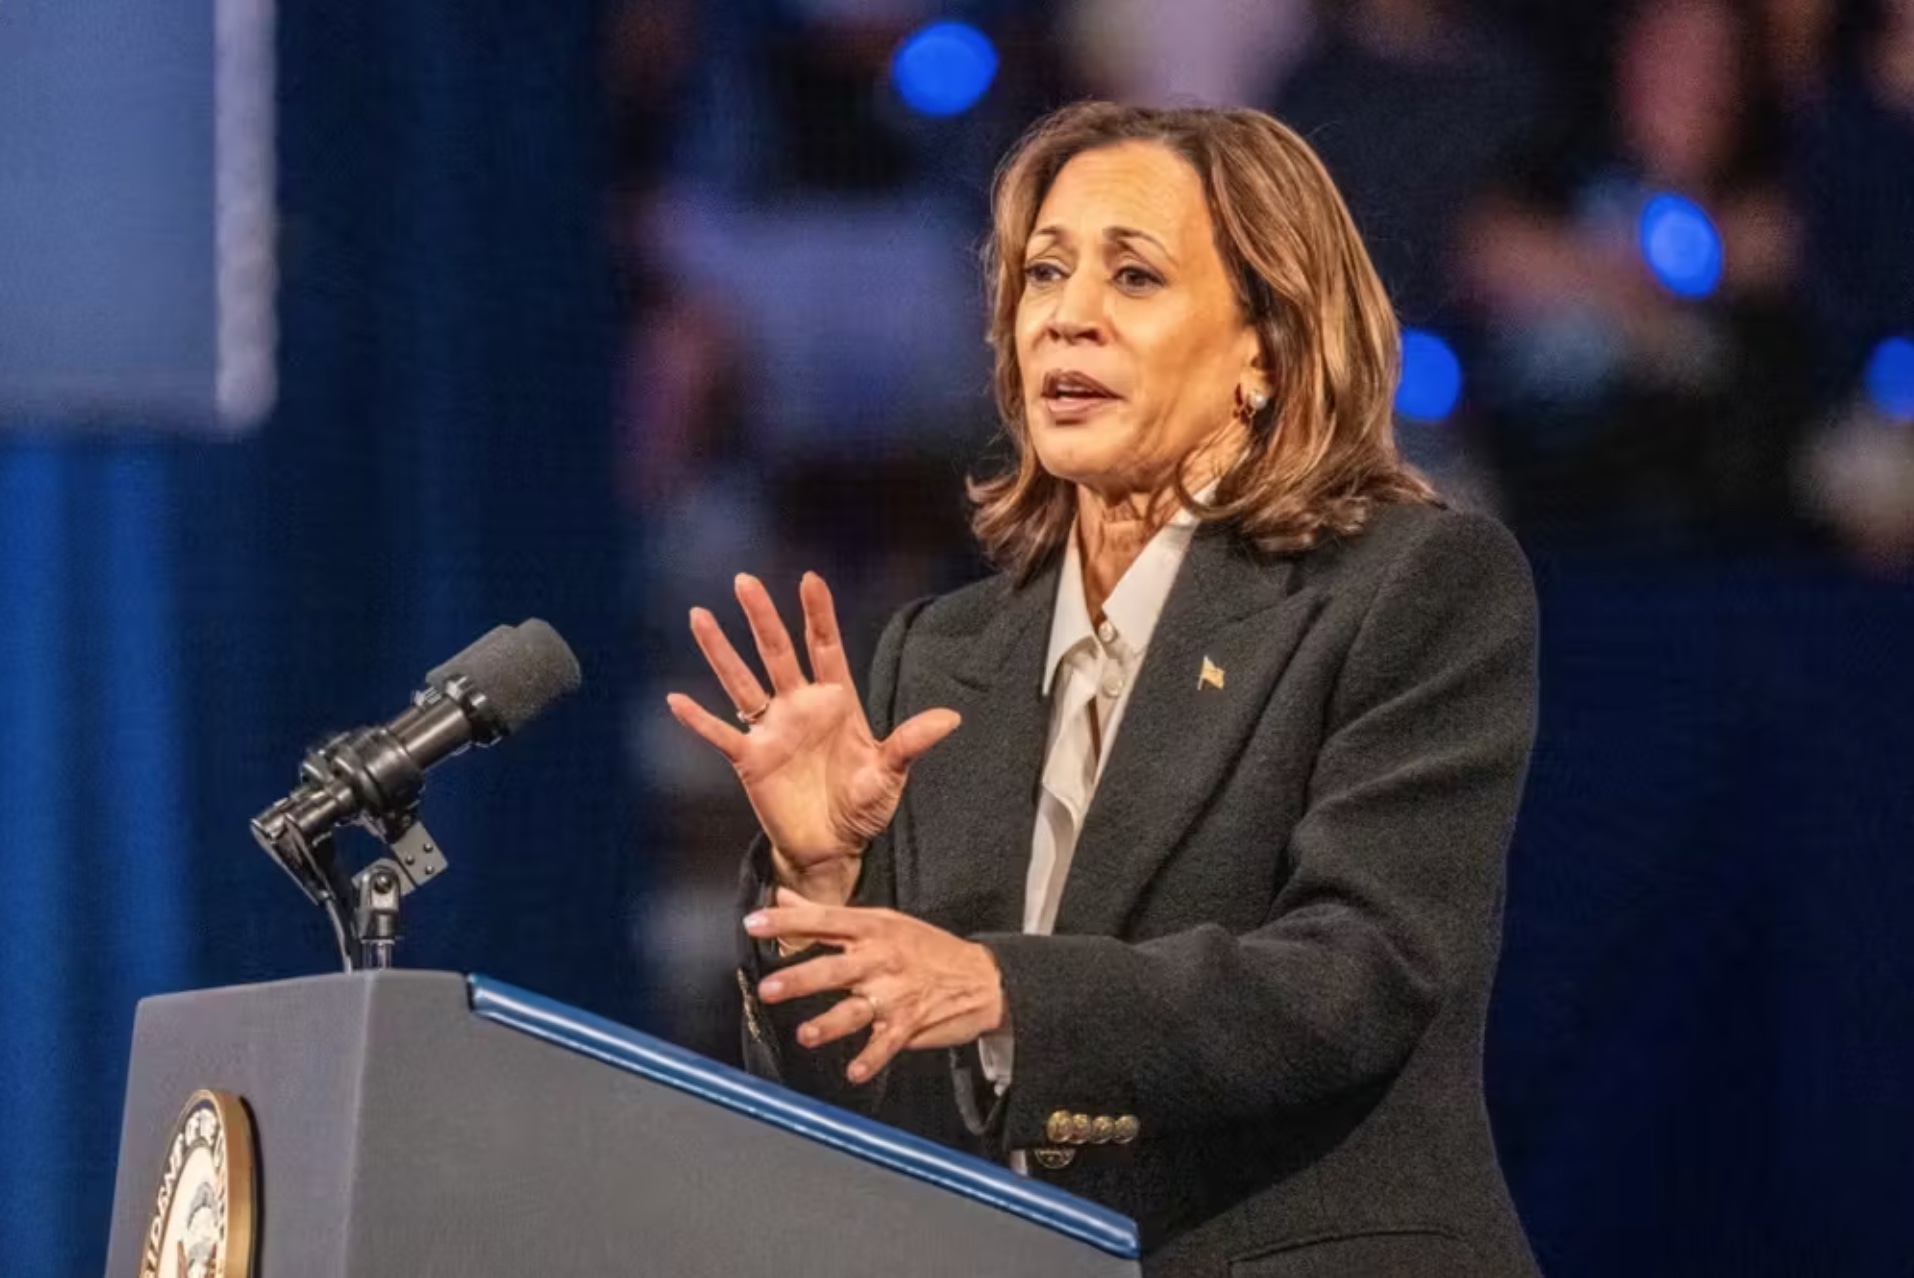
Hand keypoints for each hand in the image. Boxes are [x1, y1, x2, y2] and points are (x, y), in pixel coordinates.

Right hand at [666, 573, 960, 902]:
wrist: (833, 848)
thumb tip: (951, 718)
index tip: (809, 579)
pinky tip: (676, 700)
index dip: (817, 615)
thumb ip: (911, 743)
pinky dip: (699, 720)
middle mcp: (800, 707)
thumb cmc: (863, 808)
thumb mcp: (890, 774)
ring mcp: (772, 731)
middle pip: (777, 652)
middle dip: (763, 617)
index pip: (825, 648)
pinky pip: (721, 735)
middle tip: (745, 580)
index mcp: (836, 702)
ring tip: (699, 616)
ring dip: (721, 652)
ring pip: (742, 682)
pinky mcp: (751, 760)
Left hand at [746, 889, 1006, 1083]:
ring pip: (855, 1010)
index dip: (787, 921)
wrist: (982, 977)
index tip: (753, 924)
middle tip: (770, 989)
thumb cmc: (927, 947)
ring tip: (806, 1035)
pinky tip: (854, 1072)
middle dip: (800, 979)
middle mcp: (881, 959)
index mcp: (873, 928)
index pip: (823, 920)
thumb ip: (829, 915)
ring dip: (829, 1024)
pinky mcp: (909, 1024)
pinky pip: (886, 1044)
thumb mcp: (882, 921)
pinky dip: (871, 1060)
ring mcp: (896, 994)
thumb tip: (784, 897)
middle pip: (834, 969)